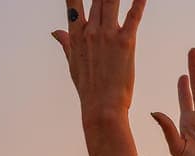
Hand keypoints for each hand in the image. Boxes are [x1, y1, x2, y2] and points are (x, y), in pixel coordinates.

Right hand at [51, 0, 145, 123]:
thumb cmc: (89, 89)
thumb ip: (66, 43)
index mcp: (76, 35)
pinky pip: (133, 17)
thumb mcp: (73, 65)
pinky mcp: (125, 43)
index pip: (74, 2)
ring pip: (111, 2)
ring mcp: (107, 35)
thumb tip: (55, 31)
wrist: (102, 107)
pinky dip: (138, 3)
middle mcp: (90, 31)